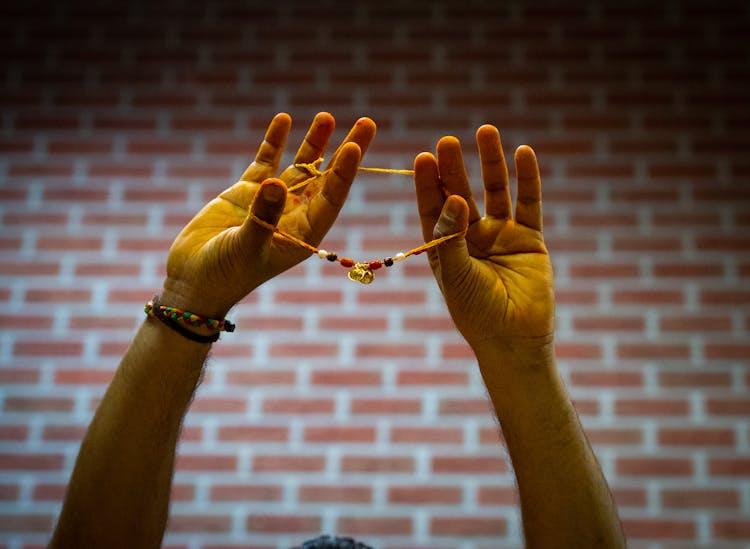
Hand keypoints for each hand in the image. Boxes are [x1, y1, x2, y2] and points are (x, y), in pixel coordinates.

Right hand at [162, 112, 376, 316]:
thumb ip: (262, 216)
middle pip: (326, 177)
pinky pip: (265, 161)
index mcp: (303, 234)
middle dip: (345, 150)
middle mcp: (294, 215)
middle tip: (368, 122)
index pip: (331, 198)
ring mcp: (271, 201)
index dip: (344, 173)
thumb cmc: (225, 274)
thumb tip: (276, 182)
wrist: (193, 280)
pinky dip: (274, 142)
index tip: (355, 146)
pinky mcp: (246, 192)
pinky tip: (285, 119)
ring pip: (299, 166)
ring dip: (313, 142)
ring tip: (327, 116)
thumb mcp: (245, 247)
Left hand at [414, 125, 553, 353]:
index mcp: (444, 246)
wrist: (514, 340)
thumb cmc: (476, 313)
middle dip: (454, 167)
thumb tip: (456, 197)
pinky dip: (528, 179)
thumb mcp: (457, 275)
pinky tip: (523, 152)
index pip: (432, 207)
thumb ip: (453, 236)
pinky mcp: (529, 238)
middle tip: (447, 141)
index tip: (423, 157)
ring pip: (495, 190)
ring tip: (485, 131)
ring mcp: (500, 235)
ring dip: (490, 162)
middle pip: (461, 192)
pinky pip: (528, 203)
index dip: (429, 183)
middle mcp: (470, 235)